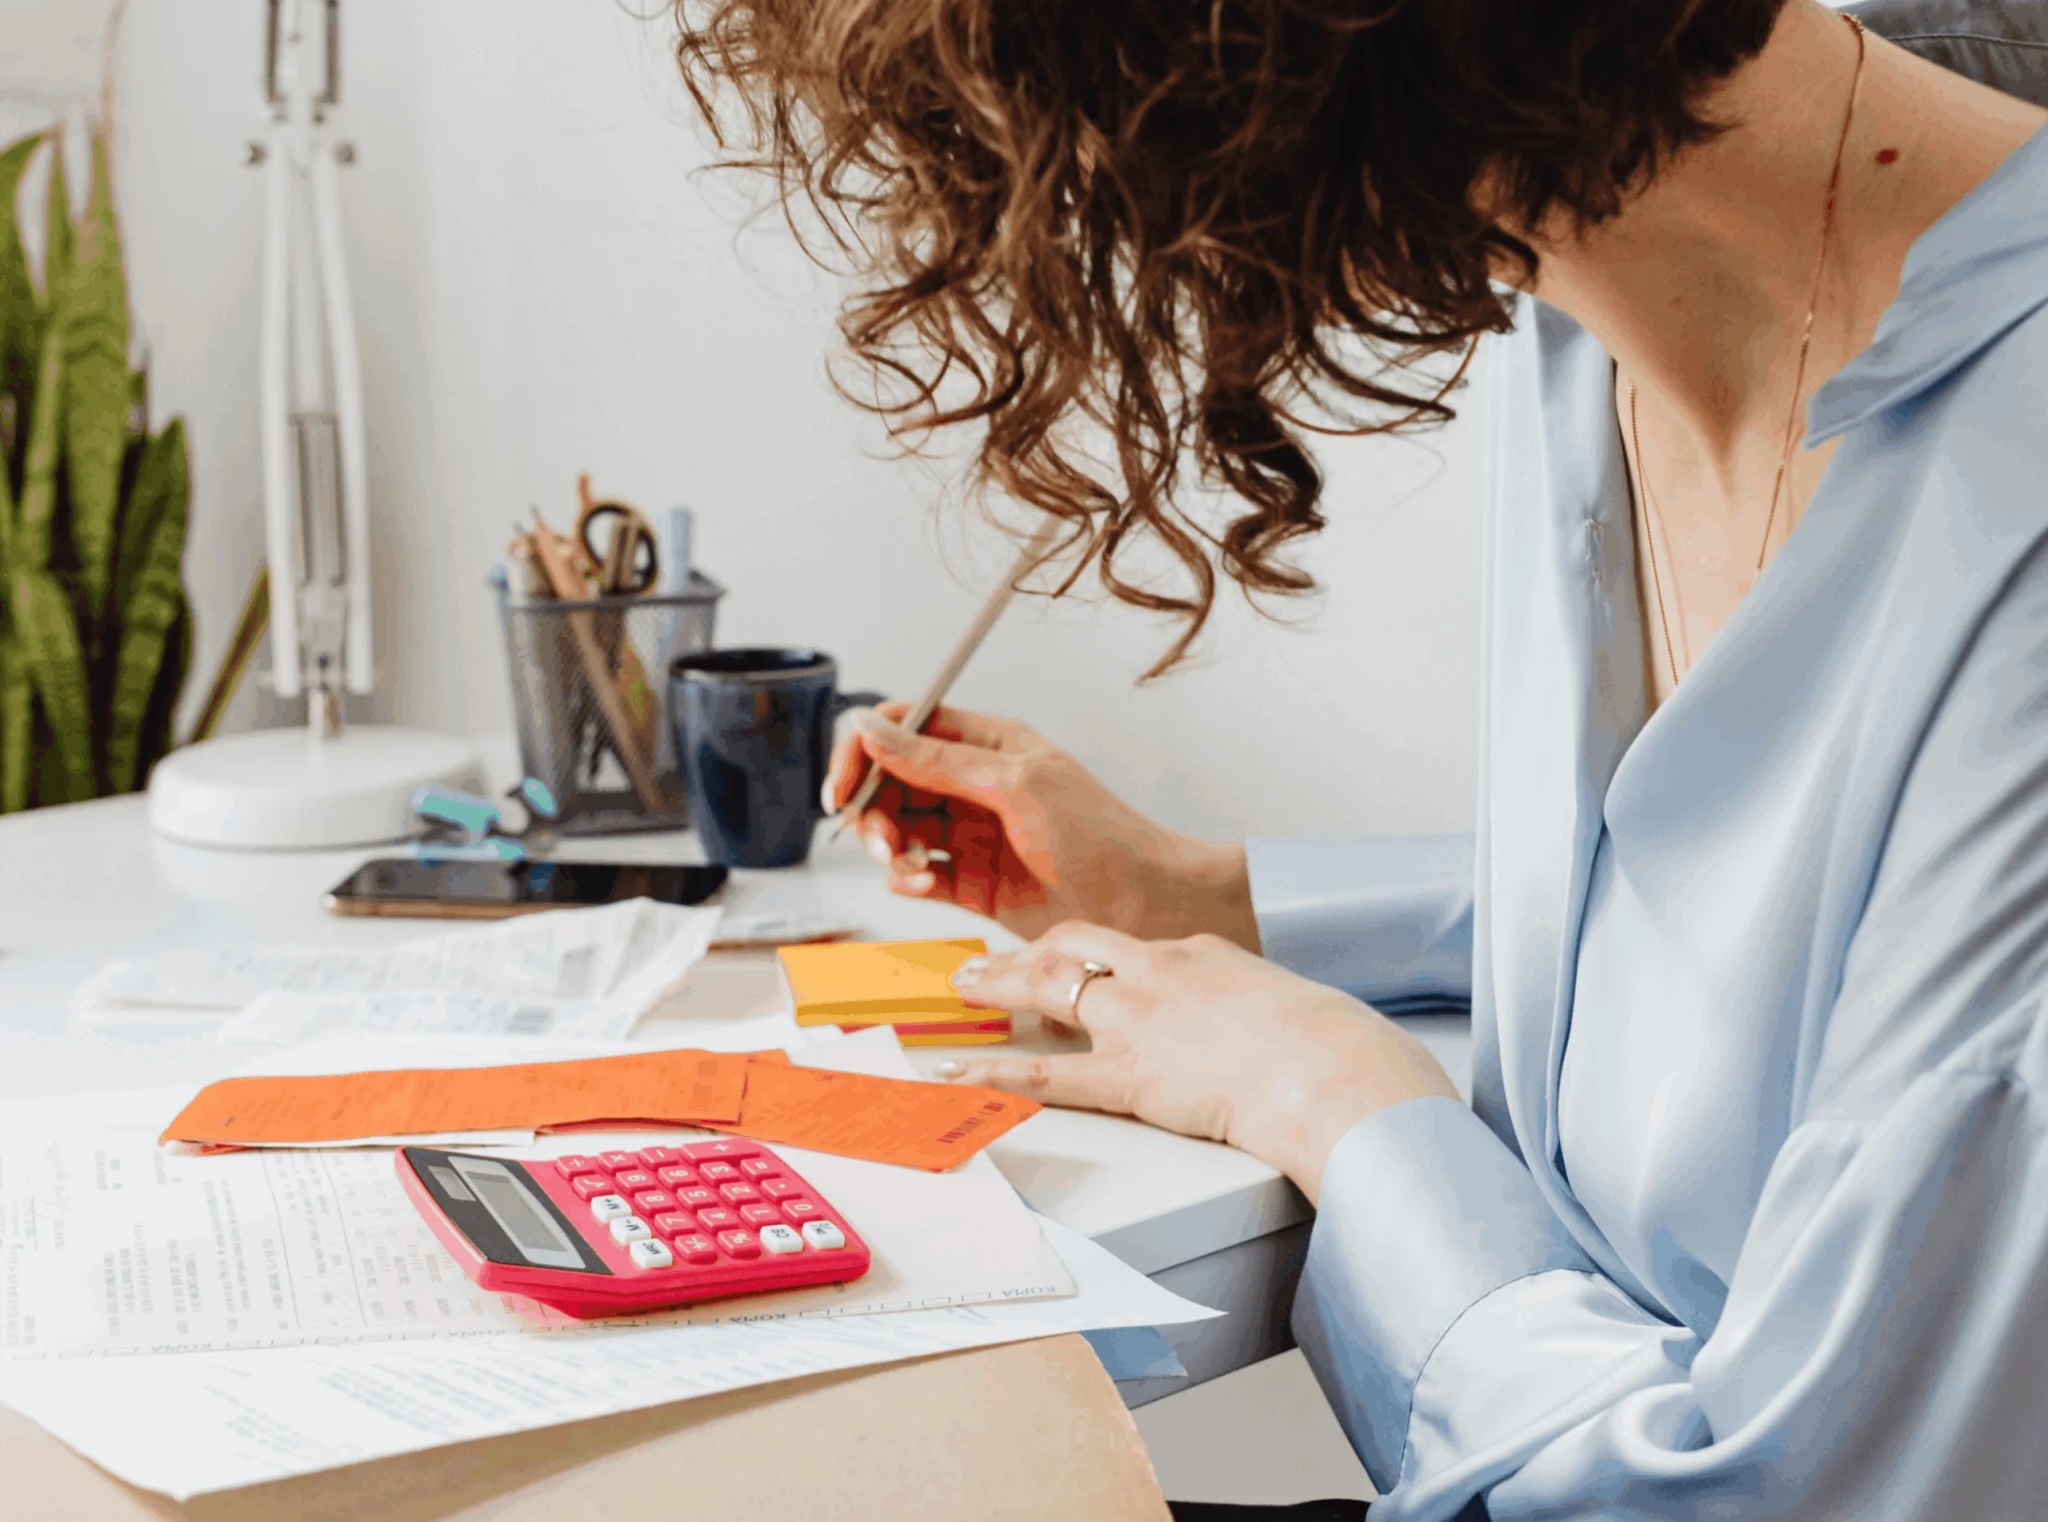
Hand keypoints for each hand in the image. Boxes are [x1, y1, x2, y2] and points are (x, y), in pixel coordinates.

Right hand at [822, 703, 1257, 946]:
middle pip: (891, 782)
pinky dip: (905, 879)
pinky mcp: (969, 883)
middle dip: (871, 808)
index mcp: (987, 744)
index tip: (842, 785)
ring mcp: (969, 834)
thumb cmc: (1099, 836)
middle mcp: (974, 786)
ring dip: (886, 846)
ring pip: (896, 830)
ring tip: (903, 864)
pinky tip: (922, 884)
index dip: (864, 750)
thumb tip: (872, 728)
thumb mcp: (1014, 784)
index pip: (905, 727)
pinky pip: (914, 874)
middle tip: (874, 836)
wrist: (1141, 906)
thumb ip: (937, 760)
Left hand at [935, 922, 1458, 1201]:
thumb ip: (1256, 1009)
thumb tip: (1264, 1027)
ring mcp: (1137, 1021)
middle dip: (1027, 951)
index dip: (1089, 951)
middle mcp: (1158, 973)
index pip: (1129, 943)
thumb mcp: (1289, 1007)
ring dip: (999, 986)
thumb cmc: (1331, 1047)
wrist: (1332, 1070)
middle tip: (993, 959)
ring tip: (965, 987)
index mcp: (1200, 954)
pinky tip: (961, 1071)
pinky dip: (994, 1072)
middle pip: (1074, 946)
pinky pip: (1045, 1074)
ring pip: (1048, 989)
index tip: (1070, 955)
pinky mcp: (1128, 1075)